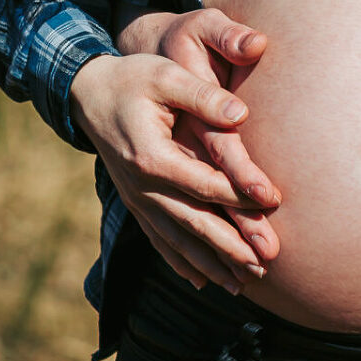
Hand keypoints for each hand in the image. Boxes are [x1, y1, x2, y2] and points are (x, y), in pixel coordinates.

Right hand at [71, 10, 280, 294]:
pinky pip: (159, 241)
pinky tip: (203, 281)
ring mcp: (137, 200)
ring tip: (243, 284)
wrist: (88, 94)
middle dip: (230, 247)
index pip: (204, 183)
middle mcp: (142, 187)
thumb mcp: (166, 76)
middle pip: (193, 223)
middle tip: (265, 264)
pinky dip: (182, 262)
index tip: (272, 202)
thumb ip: (203, 95)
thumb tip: (242, 113)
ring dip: (211, 263)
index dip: (239, 194)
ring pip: (178, 240)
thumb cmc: (132, 79)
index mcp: (151, 157)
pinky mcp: (136, 204)